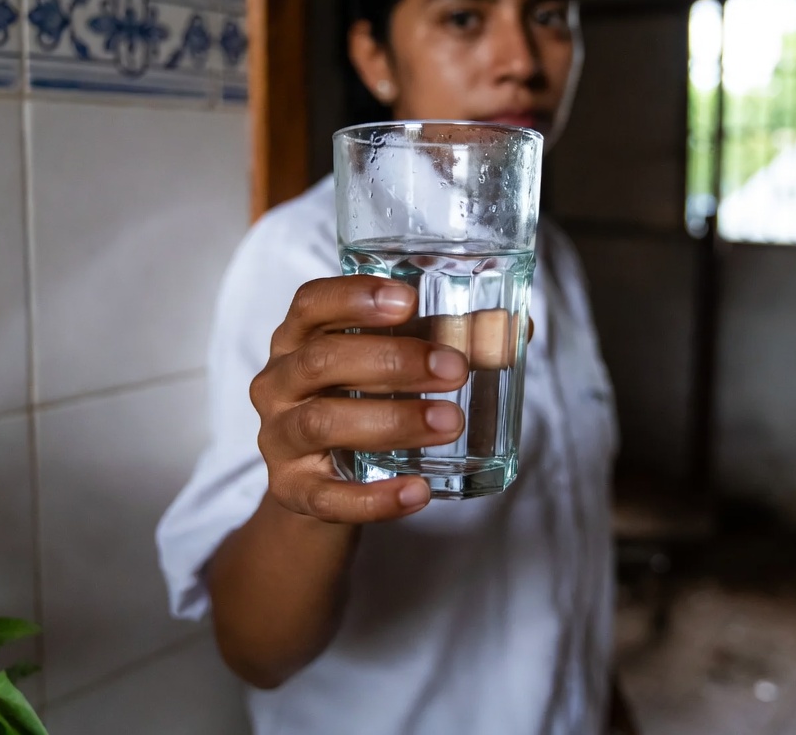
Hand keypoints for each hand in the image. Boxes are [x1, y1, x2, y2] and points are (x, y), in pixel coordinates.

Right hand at [250, 276, 468, 524]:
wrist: (321, 484)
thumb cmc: (362, 402)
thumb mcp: (393, 367)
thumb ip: (446, 341)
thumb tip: (517, 328)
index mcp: (300, 337)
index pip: (311, 303)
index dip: (355, 297)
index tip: (408, 299)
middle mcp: (279, 382)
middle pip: (322, 360)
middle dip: (392, 361)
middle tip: (454, 369)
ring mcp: (278, 438)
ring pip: (323, 422)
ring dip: (392, 420)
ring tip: (450, 421)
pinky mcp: (291, 491)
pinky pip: (326, 497)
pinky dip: (374, 498)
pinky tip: (418, 492)